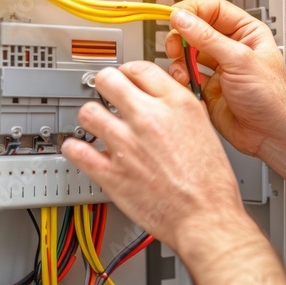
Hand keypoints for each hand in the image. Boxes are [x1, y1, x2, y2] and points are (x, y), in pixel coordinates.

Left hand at [61, 62, 247, 250]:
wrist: (205, 216)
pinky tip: (81, 150)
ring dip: (90, 117)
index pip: (140, 68)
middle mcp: (149, 118)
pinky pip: (76, 150)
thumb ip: (179, 110)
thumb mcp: (205, 129)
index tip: (125, 79)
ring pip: (88, 112)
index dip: (129, 72)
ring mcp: (126, 145)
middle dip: (105, 85)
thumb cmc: (211, 183)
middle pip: (108, 80)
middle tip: (106, 94)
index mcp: (177, 105)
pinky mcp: (110, 172)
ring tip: (96, 125)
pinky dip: (74, 149)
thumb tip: (161, 102)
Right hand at [166, 0, 285, 157]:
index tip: (174, 18)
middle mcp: (231, 48)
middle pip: (195, 30)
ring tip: (182, 70)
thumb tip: (183, 18)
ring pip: (188, 53)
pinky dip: (181, 78)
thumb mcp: (239, 60)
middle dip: (181, 37)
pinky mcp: (208, 88)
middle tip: (174, 47)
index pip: (212, 9)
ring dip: (179, 60)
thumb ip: (207, 38)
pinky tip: (187, 83)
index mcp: (246, 33)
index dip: (191, 11)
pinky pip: (187, 76)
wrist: (271, 134)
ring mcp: (219, 68)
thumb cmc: (271, 98)